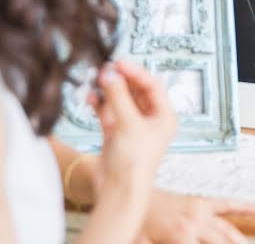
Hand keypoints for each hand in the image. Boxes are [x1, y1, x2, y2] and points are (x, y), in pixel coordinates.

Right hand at [89, 61, 176, 214]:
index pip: (152, 85)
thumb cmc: (134, 163)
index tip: (119, 63)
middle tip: (105, 69)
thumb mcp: (128, 123)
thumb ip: (118, 96)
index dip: (136, 72)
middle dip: (120, 79)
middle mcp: (150, 120)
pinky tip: (91, 97)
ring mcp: (132, 126)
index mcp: (164, 116)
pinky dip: (100, 103)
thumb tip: (109, 73)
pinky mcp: (115, 132)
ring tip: (96, 80)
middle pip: (135, 90)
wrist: (119, 191)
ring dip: (108, 90)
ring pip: (120, 99)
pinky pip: (108, 110)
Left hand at [137, 190, 254, 243]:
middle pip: (223, 242)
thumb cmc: (137, 220)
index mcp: (183, 233)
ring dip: (239, 240)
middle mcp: (196, 221)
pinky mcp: (202, 202)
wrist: (133, 194)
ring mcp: (201, 211)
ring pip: (228, 231)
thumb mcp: (146, 242)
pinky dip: (245, 208)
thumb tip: (186, 239)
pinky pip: (227, 205)